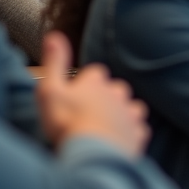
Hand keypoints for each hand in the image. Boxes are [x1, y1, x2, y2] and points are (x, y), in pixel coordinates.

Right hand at [35, 31, 149, 156]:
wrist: (93, 152)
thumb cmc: (67, 122)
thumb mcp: (50, 90)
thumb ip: (54, 63)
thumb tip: (55, 35)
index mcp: (96, 82)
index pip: (95, 73)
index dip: (86, 83)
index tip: (76, 94)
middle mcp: (118, 93)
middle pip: (116, 89)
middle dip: (107, 97)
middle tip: (90, 113)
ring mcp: (130, 114)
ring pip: (132, 107)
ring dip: (122, 113)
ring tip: (108, 126)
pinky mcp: (138, 134)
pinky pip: (138, 129)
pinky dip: (131, 133)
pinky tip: (120, 140)